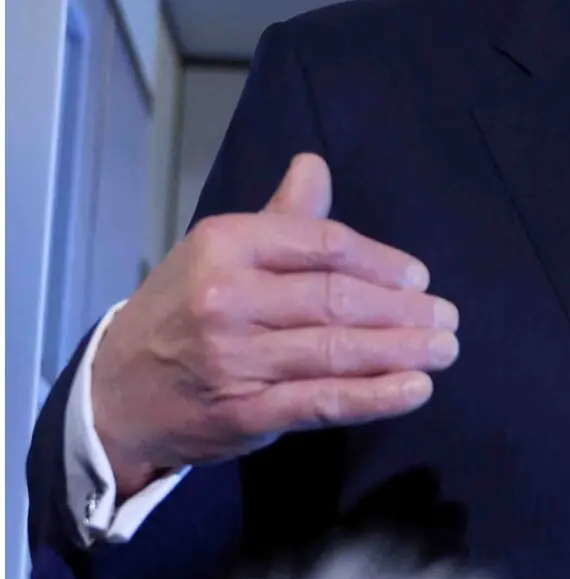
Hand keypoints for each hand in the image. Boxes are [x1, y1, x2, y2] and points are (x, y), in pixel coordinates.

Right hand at [90, 154, 458, 498]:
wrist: (114, 394)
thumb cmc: (182, 312)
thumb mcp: (220, 252)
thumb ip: (281, 216)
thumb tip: (315, 165)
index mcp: (226, 245)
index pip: (324, 245)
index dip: (381, 261)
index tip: (419, 278)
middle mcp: (227, 299)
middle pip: (337, 298)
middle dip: (402, 309)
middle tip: (447, 317)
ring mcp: (235, 359)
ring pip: (336, 349)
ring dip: (402, 350)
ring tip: (444, 349)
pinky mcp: (244, 413)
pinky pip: (322, 401)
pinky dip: (375, 396)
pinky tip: (415, 388)